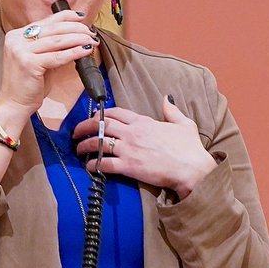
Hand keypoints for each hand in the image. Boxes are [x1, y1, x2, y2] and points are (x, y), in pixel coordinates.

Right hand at [0, 9, 99, 119]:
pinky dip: (73, 52)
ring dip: (78, 39)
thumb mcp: (38, 60)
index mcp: (17, 35)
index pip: (46, 20)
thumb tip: (75, 38)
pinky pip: (57, 56)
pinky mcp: (28, 63)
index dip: (66, 16)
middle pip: (53, 28)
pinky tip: (84, 51)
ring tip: (91, 41)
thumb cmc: (27, 84)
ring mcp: (21, 51)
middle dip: (76, 29)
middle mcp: (17, 40)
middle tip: (91, 33)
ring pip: (57, 40)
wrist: (14, 104)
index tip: (82, 17)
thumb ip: (52, 47)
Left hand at [73, 96, 217, 197]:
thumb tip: (166, 98)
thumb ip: (171, 110)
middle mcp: (132, 133)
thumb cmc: (190, 148)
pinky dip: (94, 165)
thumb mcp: (184, 123)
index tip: (93, 117)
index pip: (116, 112)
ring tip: (78, 150)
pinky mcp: (129, 166)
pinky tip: (89, 166)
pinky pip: (105, 164)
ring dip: (84, 146)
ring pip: (98, 143)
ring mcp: (129, 149)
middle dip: (84, 126)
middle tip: (76, 132)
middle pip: (101, 125)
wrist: (192, 169)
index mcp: (143, 121)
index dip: (101, 114)